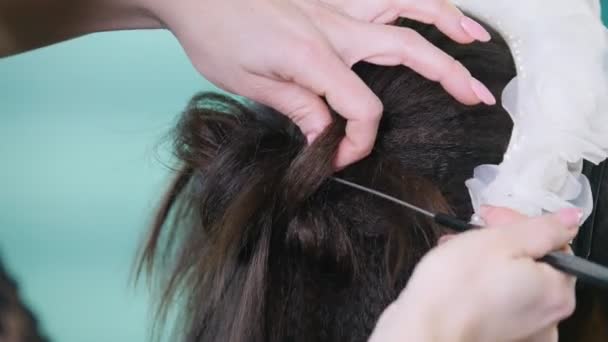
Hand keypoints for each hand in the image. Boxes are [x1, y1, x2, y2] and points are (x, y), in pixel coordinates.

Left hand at [149, 0, 495, 167]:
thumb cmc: (213, 33)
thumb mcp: (250, 82)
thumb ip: (298, 107)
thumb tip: (326, 135)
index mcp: (314, 55)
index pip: (360, 107)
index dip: (358, 140)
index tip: (340, 157)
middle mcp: (335, 26)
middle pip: (408, 50)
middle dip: (449, 76)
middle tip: (477, 98)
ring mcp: (336, 5)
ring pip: (406, 7)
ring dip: (447, 23)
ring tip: (476, 41)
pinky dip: (414, 0)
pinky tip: (429, 12)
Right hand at [369, 207, 580, 341]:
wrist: (422, 329)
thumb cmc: (454, 289)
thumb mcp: (498, 241)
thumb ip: (541, 228)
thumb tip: (569, 219)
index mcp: (556, 291)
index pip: (552, 241)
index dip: (518, 222)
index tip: (488, 217)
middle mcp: (547, 316)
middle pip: (534, 262)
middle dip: (500, 240)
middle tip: (469, 233)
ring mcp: (525, 329)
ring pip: (514, 279)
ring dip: (488, 259)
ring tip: (456, 251)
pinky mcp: (501, 335)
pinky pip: (500, 300)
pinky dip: (484, 284)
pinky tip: (460, 276)